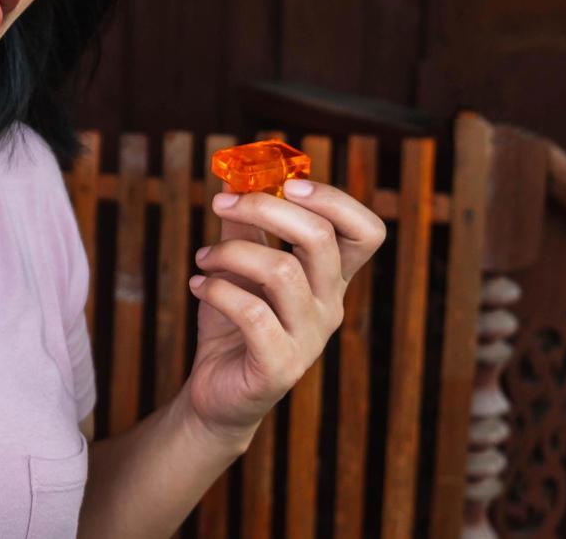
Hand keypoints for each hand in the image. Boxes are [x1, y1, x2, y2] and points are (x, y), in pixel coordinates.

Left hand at [180, 177, 385, 443]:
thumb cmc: (235, 321)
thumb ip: (244, 222)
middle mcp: (330, 305)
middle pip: (320, 238)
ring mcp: (309, 338)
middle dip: (265, 207)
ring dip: (231, 251)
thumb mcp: (239, 264)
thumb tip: (234, 173)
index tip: (286, 181)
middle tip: (221, 202)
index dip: (334, 199)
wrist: (218, 391)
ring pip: (282, 271)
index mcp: (330, 277)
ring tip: (202, 257)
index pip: (367, 231)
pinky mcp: (280, 366)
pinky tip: (198, 286)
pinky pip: (253, 314)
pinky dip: (218, 290)